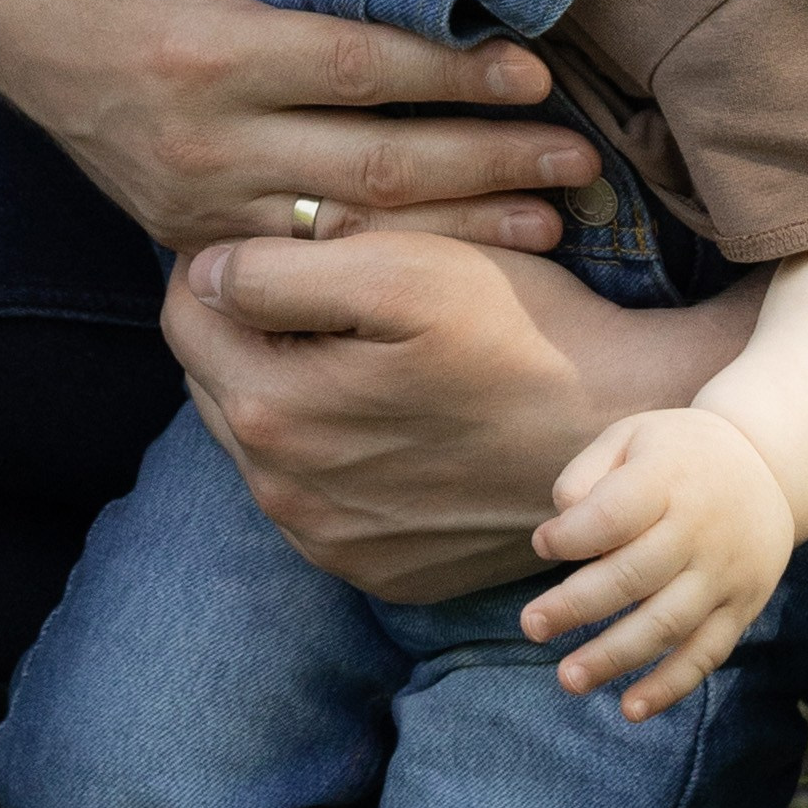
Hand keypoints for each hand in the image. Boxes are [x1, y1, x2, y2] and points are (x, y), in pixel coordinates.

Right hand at [0, 0, 598, 257]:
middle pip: (374, 164)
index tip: (539, 70)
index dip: (452, 74)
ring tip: (551, 225)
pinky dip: (385, 261)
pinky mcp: (187, 231)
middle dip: (486, 165)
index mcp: (202, 52)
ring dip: (456, 231)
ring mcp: (194, 199)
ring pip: (349, 231)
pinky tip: (454, 259)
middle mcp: (202, 142)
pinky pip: (305, 260)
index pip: (357, 69)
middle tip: (579, 162)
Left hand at [167, 230, 763, 603]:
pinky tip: (392, 411)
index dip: (216, 263)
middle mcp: (285, 496)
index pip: (183, 318)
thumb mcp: (399, 271)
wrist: (624, 442)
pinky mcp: (376, 569)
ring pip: (259, 439)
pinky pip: (314, 495)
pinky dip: (331, 449)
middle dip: (245, 328)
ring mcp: (330, 543)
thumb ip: (278, 272)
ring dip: (285, 387)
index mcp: (274, 414)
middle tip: (317, 286)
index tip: (269, 238)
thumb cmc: (517, 332)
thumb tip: (199, 273)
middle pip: (215, 381)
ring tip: (359, 345)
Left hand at [522, 408, 797, 717]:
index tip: (541, 544)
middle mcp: (699, 530)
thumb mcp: (632, 436)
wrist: (768, 466)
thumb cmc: (677, 453)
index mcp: (666, 480)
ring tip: (568, 679)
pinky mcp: (742, 608)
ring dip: (615, 657)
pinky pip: (705, 654)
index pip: (614, 515)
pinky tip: (631, 708)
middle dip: (577, 606)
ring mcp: (724, 575)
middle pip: (633, 576)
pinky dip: (670, 686)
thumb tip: (559, 521)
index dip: (572, 536)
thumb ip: (589, 473)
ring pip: (667, 624)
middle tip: (531, 626)